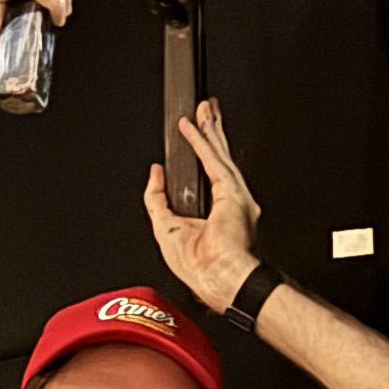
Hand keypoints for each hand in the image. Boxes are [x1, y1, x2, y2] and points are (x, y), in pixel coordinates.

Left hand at [144, 98, 261, 312]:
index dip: (201, 154)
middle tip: (205, 112)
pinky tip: (192, 128)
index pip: (208, 175)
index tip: (192, 137)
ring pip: (219, 155)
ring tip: (204, 110)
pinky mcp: (232, 192)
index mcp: (216, 213)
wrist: (216, 278)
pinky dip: (201, 142)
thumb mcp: (164, 227)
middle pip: (217, 159)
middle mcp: (229, 202)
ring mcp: (234, 196)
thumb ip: (157, 198)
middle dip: (211, 133)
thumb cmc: (198, 266)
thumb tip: (155, 174)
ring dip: (210, 130)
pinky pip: (213, 160)